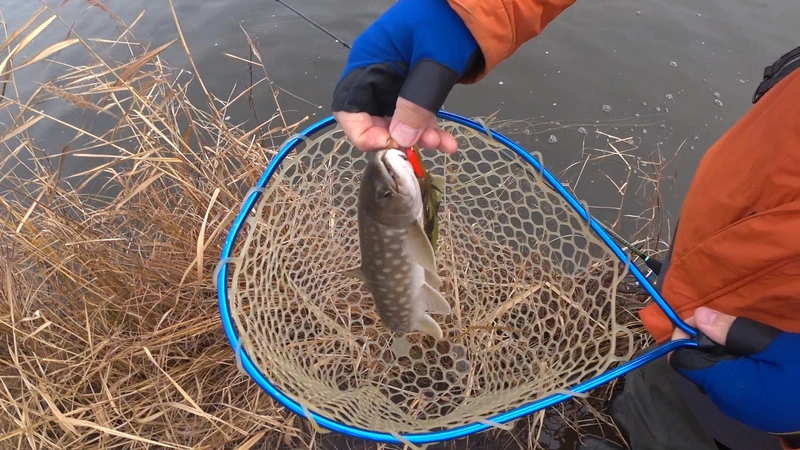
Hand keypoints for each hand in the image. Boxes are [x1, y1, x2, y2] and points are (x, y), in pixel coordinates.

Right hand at [331, 0, 482, 153]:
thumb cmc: (448, 23)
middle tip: (417, 148)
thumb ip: (417, 100)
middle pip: (373, 119)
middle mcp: (379, 74)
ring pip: (398, 122)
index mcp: (369, 60)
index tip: (387, 144)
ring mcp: (398, 82)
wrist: (480, 9)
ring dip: (418, 137)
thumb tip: (400, 138)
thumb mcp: (434, 62)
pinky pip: (417, 116)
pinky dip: (430, 130)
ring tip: (441, 143)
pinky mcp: (417, 88)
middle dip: (395, 138)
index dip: (361, 131)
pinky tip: (448, 142)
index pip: (349, 106)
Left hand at [668, 307, 799, 438]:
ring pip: (714, 373)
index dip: (685, 335)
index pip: (679, 359)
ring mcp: (737, 408)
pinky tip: (755, 356)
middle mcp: (722, 400)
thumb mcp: (775, 347)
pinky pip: (730, 383)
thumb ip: (734, 332)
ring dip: (721, 352)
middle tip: (728, 323)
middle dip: (705, 341)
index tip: (703, 317)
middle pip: (696, 365)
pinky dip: (735, 366)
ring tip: (744, 338)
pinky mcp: (751, 410)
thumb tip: (699, 316)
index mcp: (722, 385)